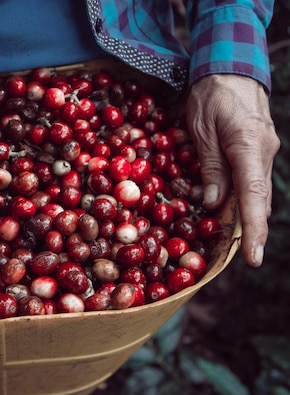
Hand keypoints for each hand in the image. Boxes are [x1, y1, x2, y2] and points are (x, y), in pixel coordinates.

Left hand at [187, 74, 279, 266]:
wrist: (231, 66)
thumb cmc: (211, 93)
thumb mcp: (201, 128)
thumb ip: (209, 166)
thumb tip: (212, 202)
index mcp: (247, 147)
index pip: (253, 196)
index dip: (254, 229)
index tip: (254, 257)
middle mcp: (262, 152)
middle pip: (257, 199)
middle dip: (251, 230)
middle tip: (243, 257)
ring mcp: (263, 150)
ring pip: (254, 190)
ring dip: (244, 215)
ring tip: (232, 241)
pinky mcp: (257, 149)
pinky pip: (250, 178)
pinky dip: (241, 196)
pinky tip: (228, 209)